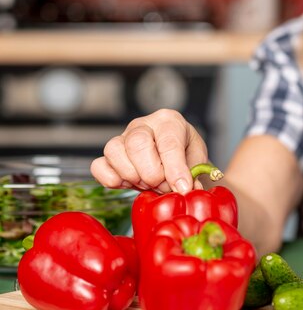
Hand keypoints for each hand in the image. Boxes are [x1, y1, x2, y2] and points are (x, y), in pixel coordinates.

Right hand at [91, 109, 208, 193]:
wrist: (175, 157)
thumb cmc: (186, 154)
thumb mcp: (197, 160)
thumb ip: (193, 174)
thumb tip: (185, 188)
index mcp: (169, 121)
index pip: (168, 143)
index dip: (175, 169)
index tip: (182, 187)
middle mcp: (143, 125)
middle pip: (137, 144)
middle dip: (152, 173)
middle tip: (163, 186)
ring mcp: (123, 137)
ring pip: (114, 151)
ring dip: (133, 176)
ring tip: (149, 184)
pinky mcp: (109, 155)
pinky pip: (98, 166)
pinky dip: (111, 180)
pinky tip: (129, 184)